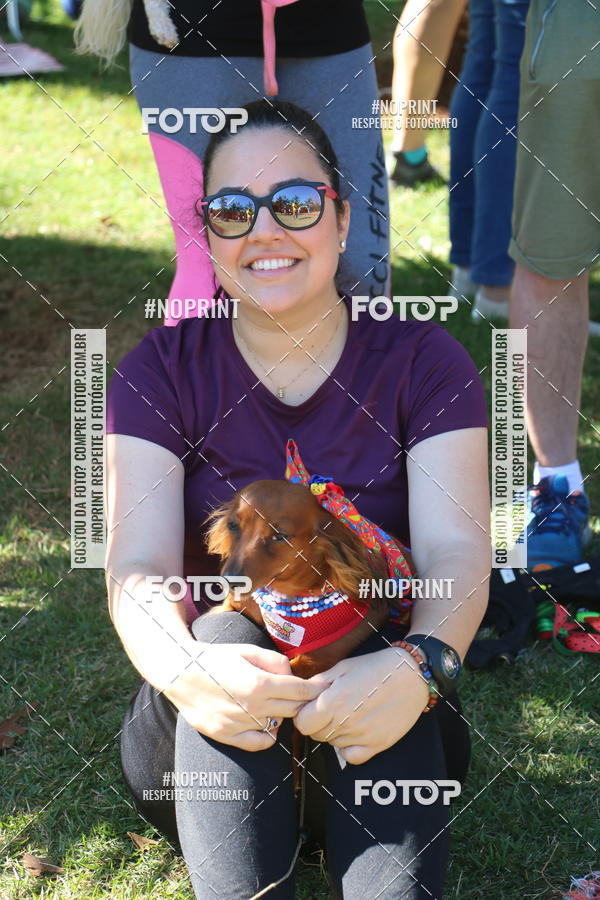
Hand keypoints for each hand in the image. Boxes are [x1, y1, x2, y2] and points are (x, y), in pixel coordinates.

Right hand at [163, 642, 326, 750]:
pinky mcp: (226, 735)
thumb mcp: (248, 651)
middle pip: (293, 710)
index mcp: (259, 683)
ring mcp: (238, 724)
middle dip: (303, 702)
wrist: (181, 673)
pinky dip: (268, 735)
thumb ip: (275, 662)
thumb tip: (292, 675)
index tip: (325, 688)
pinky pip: (259, 743)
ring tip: (279, 704)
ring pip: (278, 726)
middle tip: (305, 696)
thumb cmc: (216, 658)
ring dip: (283, 716)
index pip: (300, 691)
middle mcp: (251, 707)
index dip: (316, 690)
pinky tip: (265, 721)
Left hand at [292, 647, 430, 764]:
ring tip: (348, 714)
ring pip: (332, 744)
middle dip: (317, 723)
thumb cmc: (375, 667)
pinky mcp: (377, 745)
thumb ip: (319, 682)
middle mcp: (345, 722)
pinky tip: (355, 733)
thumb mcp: (343, 667)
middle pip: (316, 735)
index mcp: (333, 701)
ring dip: (334, 732)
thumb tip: (300, 693)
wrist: (411, 675)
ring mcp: (361, 736)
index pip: (302, 723)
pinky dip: (348, 749)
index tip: (312, 707)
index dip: (304, 715)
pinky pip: (351, 758)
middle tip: (331, 709)